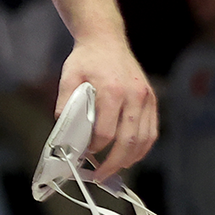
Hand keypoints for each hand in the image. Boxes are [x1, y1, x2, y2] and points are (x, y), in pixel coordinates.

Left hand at [58, 34, 155, 182]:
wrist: (106, 39)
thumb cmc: (86, 59)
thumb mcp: (68, 77)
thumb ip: (65, 104)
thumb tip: (63, 134)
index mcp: (112, 90)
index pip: (105, 132)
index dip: (94, 149)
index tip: (84, 156)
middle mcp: (133, 95)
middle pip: (128, 141)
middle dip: (113, 163)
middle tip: (100, 175)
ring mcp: (146, 98)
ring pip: (144, 140)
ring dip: (130, 159)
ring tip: (114, 169)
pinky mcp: (151, 100)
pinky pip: (152, 131)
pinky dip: (143, 148)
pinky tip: (130, 156)